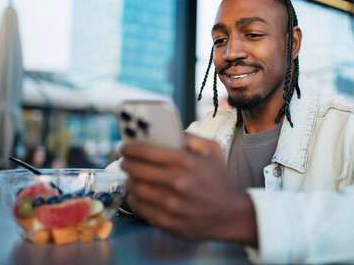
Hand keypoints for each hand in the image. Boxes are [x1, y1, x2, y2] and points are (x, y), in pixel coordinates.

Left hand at [120, 133, 256, 245]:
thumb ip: (192, 138)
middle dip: (126, 163)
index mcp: (188, 163)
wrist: (230, 215)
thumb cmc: (219, 181)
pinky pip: (141, 208)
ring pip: (137, 189)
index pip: (149, 152)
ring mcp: (172, 204)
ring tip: (130, 176)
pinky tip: (135, 193)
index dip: (131, 148)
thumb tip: (171, 131)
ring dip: (128, 180)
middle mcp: (178, 183)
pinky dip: (134, 199)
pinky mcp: (168, 222)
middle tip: (124, 161)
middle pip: (138, 170)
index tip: (123, 146)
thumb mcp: (213, 151)